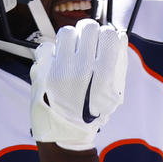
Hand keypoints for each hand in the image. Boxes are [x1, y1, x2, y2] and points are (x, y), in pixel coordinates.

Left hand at [30, 21, 127, 150]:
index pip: (109, 34)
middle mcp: (82, 70)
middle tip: (87, 42)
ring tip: (71, 50)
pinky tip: (56, 61)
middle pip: (88, 27)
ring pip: (66, 32)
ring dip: (71, 38)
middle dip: (89, 32)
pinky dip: (51, 51)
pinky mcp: (43, 73)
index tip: (104, 41)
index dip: (107, 34)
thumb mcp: (115, 93)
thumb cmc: (93, 112)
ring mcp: (60, 70)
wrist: (66, 134)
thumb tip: (119, 35)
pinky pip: (46, 46)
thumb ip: (119, 64)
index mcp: (104, 75)